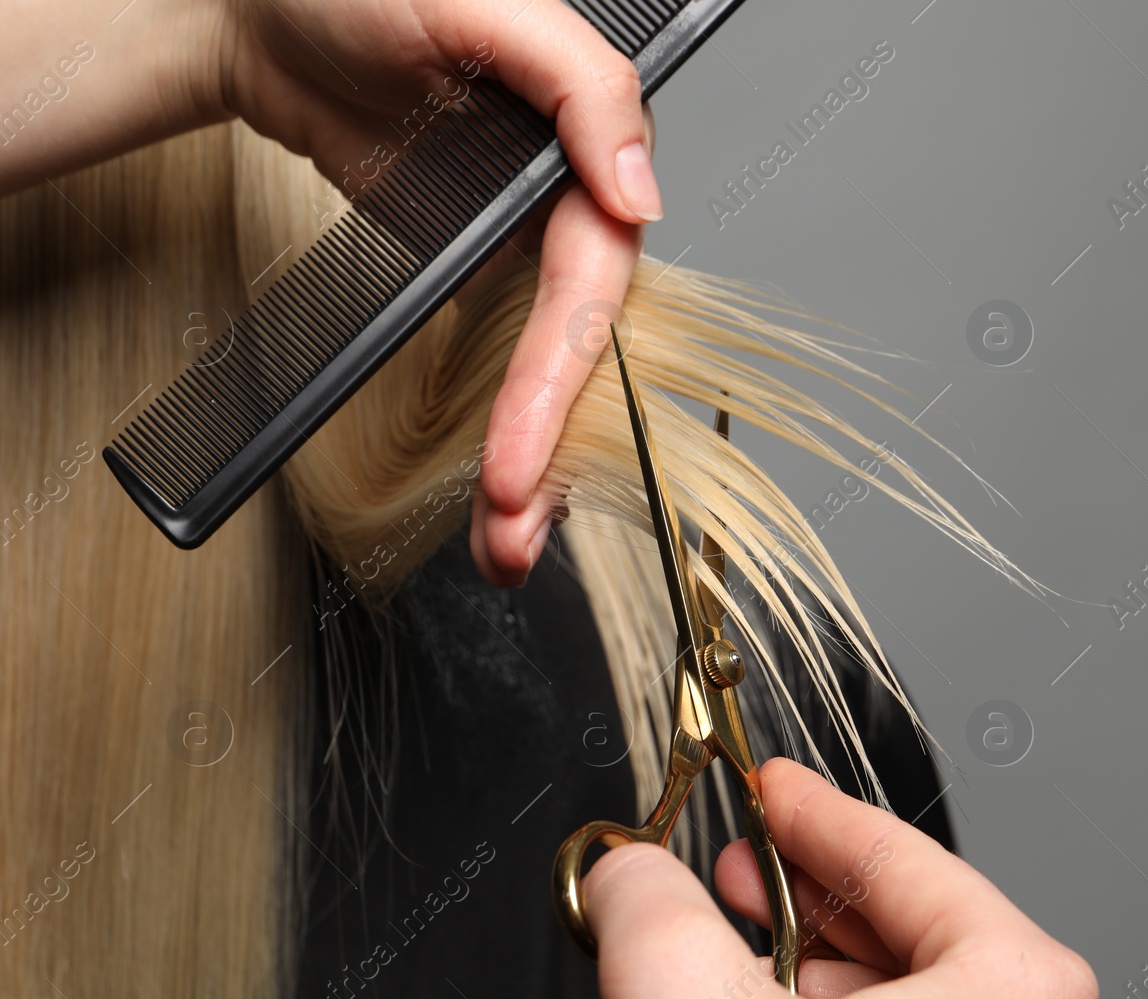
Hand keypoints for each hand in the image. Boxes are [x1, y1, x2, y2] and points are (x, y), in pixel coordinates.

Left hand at [211, 0, 658, 585]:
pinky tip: (492, 492)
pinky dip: (500, 427)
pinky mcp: (473, 267)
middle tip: (511, 529)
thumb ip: (579, 85)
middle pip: (579, 345)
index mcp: (585, 147)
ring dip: (535, 461)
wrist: (257, 9)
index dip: (562, 373)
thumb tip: (641, 191)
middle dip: (549, 447)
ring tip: (503, 546)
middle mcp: (565, 204)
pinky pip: (500, 359)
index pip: (592, 280)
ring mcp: (517, 243)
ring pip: (548, 367)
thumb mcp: (481, 5)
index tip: (520, 454)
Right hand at [584, 758, 1105, 998]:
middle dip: (804, 893)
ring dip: (811, 974)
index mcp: (1018, 988)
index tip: (768, 785)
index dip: (809, 810)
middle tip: (736, 869)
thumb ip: (649, 912)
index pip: (894, 854)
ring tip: (735, 961)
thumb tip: (625, 871)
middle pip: (906, 925)